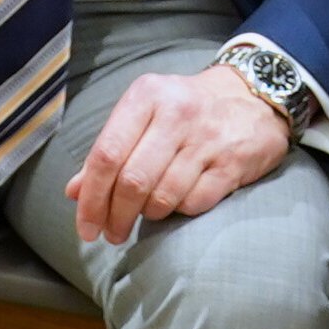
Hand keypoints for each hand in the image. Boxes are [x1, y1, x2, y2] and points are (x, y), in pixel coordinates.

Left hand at [66, 60, 294, 241]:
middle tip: (111, 233)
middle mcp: (176, 113)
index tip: (86, 227)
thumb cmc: (186, 108)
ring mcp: (206, 139)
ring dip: (147, 216)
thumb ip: (109, 150)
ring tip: (145, 215)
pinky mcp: (231, 163)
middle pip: (132, 181)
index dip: (92, 198)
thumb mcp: (144, 114)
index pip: (107, 154)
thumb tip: (74, 192)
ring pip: (162, 196)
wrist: (253, 95)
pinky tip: (177, 203)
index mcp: (146, 96)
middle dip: (116, 216)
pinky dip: (179, 211)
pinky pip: (193, 203)